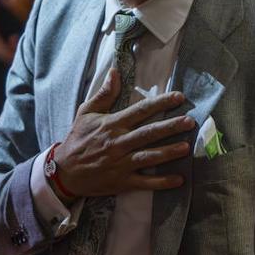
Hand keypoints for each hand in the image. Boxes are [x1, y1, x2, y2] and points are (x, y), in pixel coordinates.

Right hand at [54, 69, 194, 198]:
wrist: (65, 171)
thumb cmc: (78, 139)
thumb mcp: (86, 113)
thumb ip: (103, 94)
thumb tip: (115, 72)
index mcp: (112, 124)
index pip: (140, 110)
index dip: (160, 103)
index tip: (179, 97)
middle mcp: (118, 143)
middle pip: (148, 133)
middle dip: (170, 126)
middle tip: (190, 121)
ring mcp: (121, 163)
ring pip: (149, 157)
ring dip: (168, 152)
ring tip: (186, 148)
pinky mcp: (122, 182)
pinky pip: (145, 182)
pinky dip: (162, 182)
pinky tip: (179, 180)